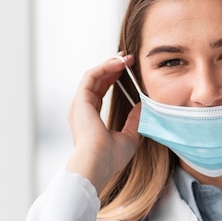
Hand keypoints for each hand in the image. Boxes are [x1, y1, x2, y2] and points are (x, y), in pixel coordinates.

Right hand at [65, 54, 140, 193]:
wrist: (98, 163)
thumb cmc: (111, 157)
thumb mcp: (129, 136)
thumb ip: (134, 120)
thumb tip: (142, 105)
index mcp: (90, 118)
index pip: (101, 91)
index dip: (114, 78)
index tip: (129, 70)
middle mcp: (82, 109)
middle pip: (97, 80)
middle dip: (113, 67)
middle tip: (129, 58)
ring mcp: (79, 104)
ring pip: (94, 75)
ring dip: (110, 64)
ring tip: (126, 57)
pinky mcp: (80, 100)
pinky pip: (92, 76)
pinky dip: (105, 67)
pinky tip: (120, 63)